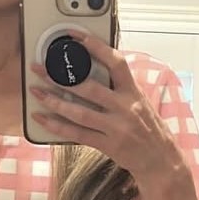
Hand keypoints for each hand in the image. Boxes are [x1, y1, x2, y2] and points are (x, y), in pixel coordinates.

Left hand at [28, 31, 180, 187]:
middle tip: (40, 68)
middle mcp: (126, 108)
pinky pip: (78, 135)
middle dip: (61, 77)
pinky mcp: (108, 146)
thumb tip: (96, 70)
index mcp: (134, 92)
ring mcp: (116, 128)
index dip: (95, 47)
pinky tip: (43, 119)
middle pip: (89, 88)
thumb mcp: (141, 102)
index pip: (116, 62)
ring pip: (79, 112)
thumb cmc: (150, 130)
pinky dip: (57, 126)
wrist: (162, 162)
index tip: (75, 37)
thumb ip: (121, 88)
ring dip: (54, 101)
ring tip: (36, 92)